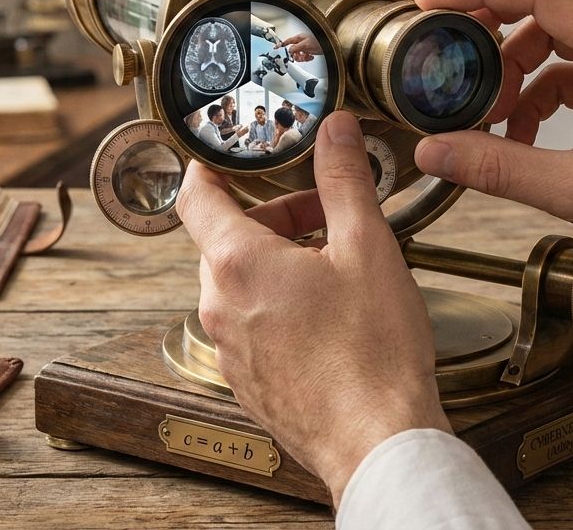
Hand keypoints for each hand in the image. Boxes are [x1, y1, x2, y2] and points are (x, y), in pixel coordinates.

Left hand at [177, 111, 448, 504]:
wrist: (377, 443)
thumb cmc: (373, 353)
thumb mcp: (367, 247)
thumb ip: (344, 179)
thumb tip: (334, 129)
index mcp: (237, 263)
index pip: (195, 196)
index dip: (209, 166)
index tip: (233, 153)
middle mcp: (219, 306)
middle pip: (225, 239)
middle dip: (272, 217)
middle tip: (325, 215)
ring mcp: (229, 350)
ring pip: (239, 284)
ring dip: (277, 263)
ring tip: (335, 268)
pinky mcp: (248, 382)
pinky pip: (251, 326)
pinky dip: (278, 306)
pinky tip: (329, 317)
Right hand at [276, 33, 319, 61]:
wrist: (328, 45)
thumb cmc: (318, 41)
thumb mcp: (305, 44)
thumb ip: (296, 47)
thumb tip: (289, 51)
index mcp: (299, 38)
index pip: (287, 41)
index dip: (282, 45)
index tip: (276, 48)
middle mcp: (301, 42)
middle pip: (293, 50)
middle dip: (295, 55)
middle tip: (299, 57)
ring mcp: (305, 47)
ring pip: (298, 55)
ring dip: (301, 58)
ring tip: (306, 57)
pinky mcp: (309, 51)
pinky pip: (304, 57)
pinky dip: (307, 58)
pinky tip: (310, 57)